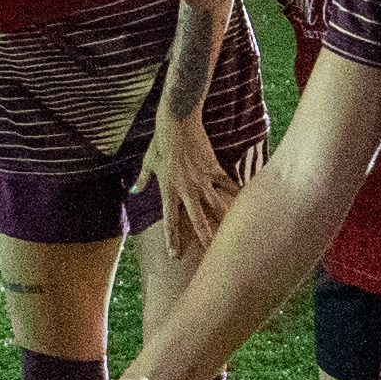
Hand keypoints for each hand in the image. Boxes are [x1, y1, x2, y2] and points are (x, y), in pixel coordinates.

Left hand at [156, 97, 241, 251]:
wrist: (178, 122)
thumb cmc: (160, 142)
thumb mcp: (148, 162)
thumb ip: (142, 180)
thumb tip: (133, 191)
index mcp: (168, 190)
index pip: (170, 220)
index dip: (172, 239)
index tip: (175, 256)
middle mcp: (187, 189)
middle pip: (198, 219)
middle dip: (204, 238)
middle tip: (211, 257)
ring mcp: (202, 179)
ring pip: (216, 206)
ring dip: (225, 222)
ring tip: (233, 237)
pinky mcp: (214, 169)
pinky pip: (227, 185)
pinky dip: (236, 194)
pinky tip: (247, 204)